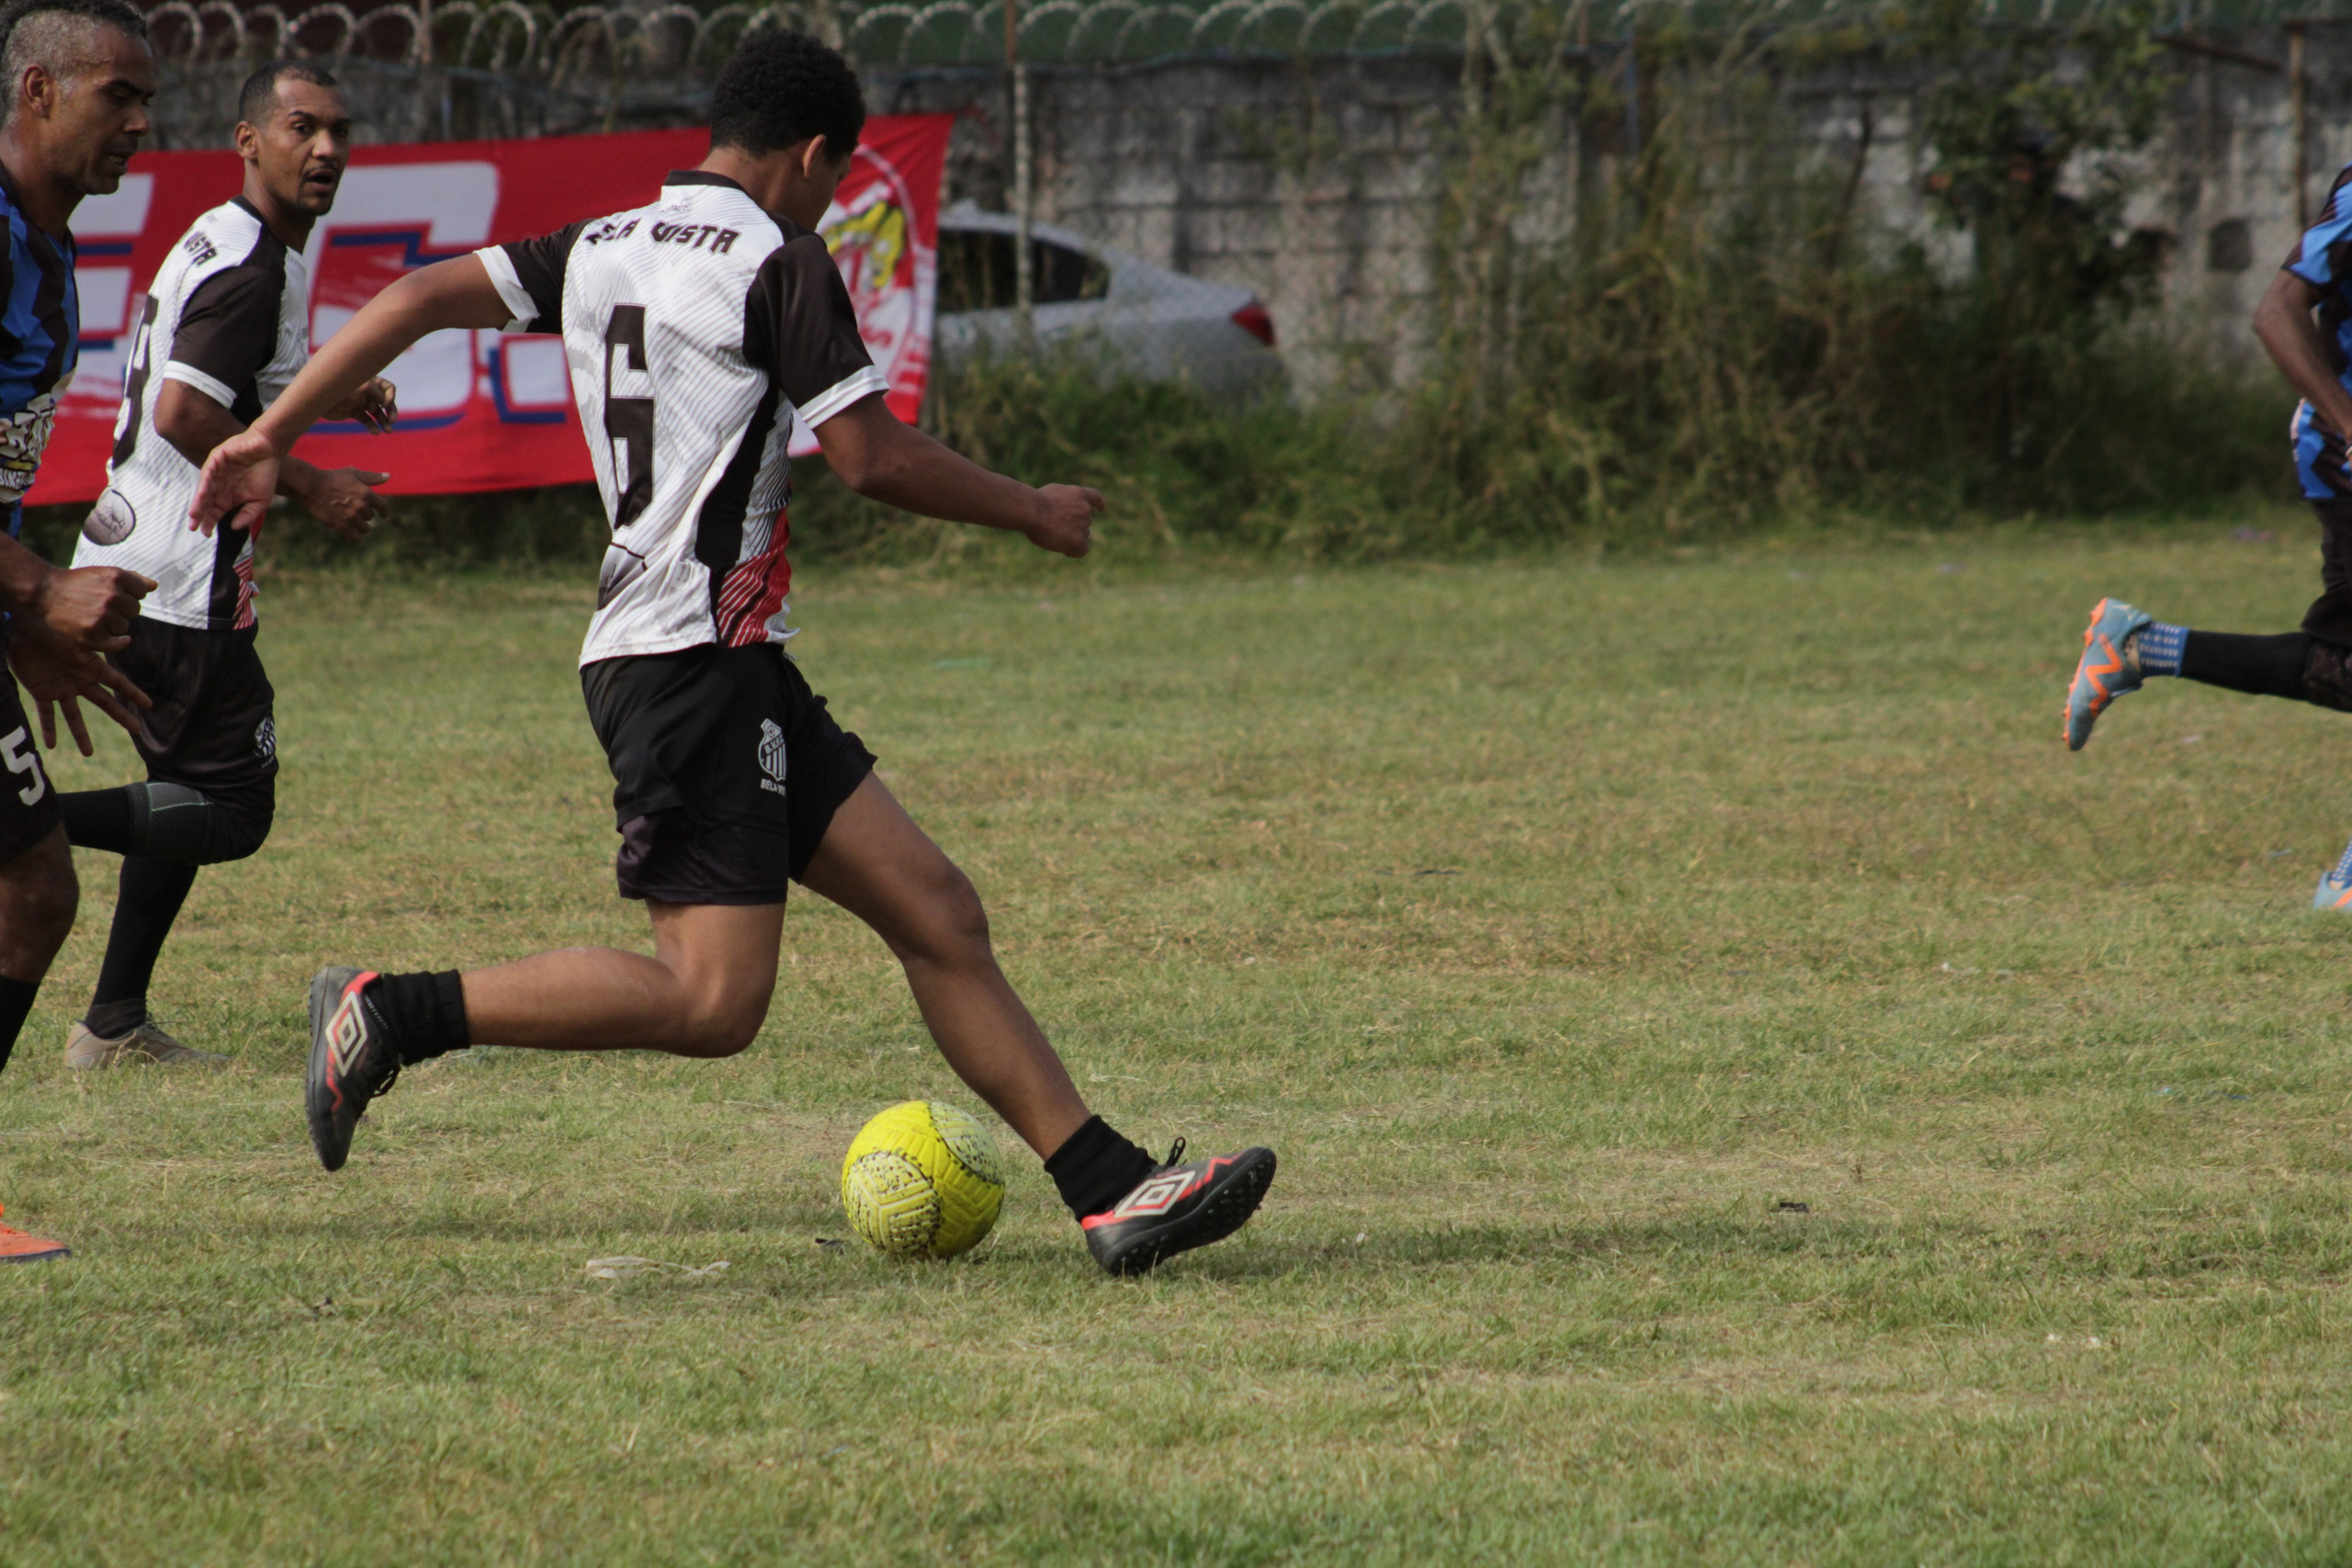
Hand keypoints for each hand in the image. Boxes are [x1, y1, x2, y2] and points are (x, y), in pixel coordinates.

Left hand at [7, 621, 149, 753]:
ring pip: (74, 715)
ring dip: (81, 734)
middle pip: (104, 702)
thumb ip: (103, 643)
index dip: (133, 694)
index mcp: (91, 667)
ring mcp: (62, 688)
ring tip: (88, 753)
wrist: (22, 628)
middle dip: (121, 716)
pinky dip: (48, 728)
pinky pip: (46, 714)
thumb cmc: (52, 629)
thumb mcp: (79, 638)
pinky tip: (51, 744)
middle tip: (137, 729)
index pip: (118, 683)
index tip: (148, 705)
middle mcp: (80, 680)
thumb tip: (129, 640)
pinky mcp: (42, 692)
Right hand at [26, 563, 151, 650]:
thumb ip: (131, 579)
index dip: (129, 593)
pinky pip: (113, 641)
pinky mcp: (93, 632)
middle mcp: (112, 595)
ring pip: (123, 626)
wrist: (45, 591)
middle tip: (99, 604)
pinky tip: (96, 630)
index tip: (112, 592)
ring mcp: (102, 615)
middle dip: (121, 609)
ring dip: (112, 623)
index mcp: (117, 577)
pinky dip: (107, 639)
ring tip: (92, 614)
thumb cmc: (78, 582)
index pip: (142, 591)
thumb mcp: (103, 573)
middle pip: (135, 610)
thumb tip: (154, 586)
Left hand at [191, 429, 281, 536]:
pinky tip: (202, 495)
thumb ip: (248, 514)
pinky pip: (208, 473)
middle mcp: (219, 486)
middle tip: (193, 527)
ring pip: (204, 490)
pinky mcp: (216, 459)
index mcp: (228, 496)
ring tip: (195, 514)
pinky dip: (204, 484)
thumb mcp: (261, 501)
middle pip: (206, 502)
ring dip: (199, 502)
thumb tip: (233, 527)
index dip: (210, 522)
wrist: (269, 449)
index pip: (215, 511)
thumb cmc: (266, 473)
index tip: (206, 533)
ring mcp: (216, 473)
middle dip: (199, 514)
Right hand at [291, 465, 389, 541]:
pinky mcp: (341, 526)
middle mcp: (361, 506)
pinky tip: (355, 538)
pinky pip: (355, 538)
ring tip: (352, 521)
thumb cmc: (332, 478)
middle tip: (352, 509)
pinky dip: (356, 539)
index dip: (384, 512)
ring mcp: (351, 517)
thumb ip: (372, 477)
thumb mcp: (353, 473)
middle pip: (370, 517)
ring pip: (365, 528)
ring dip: (360, 526)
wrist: (310, 486)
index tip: (383, 515)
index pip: (383, 507)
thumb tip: (388, 476)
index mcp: (367, 493)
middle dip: (363, 514)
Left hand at [325, 377, 397, 434]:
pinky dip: (372, 426)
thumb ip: (378, 394)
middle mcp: (368, 392)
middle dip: (391, 411)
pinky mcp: (355, 413)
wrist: (321, 399)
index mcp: (371, 382)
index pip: (388, 388)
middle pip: (386, 402)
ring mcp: (362, 402)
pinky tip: (376, 432)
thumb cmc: (342, 390)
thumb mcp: (364, 389)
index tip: (384, 405)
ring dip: (384, 422)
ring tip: (388, 431)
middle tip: (392, 421)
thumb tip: (386, 403)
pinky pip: (367, 420)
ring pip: (378, 413)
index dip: (390, 397)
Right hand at [1024, 484, 1103, 557]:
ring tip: (1053, 536)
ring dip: (1071, 538)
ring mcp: (1083, 524)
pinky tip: (1063, 550)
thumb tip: (1063, 513)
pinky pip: (1082, 550)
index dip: (1099, 504)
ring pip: (1083, 536)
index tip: (1102, 509)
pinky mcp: (1078, 540)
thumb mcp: (1051, 493)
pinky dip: (1074, 551)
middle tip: (1055, 530)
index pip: (1094, 497)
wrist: (1033, 511)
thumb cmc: (1034, 502)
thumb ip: (1063, 501)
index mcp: (1078, 494)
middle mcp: (1084, 509)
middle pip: (1085, 522)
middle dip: (1074, 527)